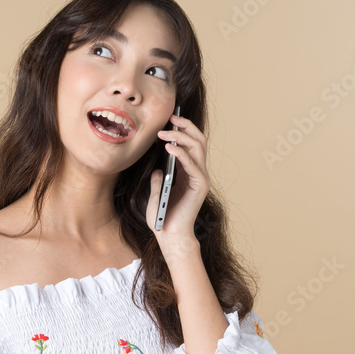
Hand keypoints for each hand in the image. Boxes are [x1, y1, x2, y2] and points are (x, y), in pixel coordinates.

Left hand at [146, 112, 209, 249]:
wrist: (169, 236)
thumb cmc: (161, 217)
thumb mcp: (154, 194)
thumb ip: (157, 180)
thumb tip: (157, 169)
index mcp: (187, 172)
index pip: (190, 144)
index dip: (182, 130)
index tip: (169, 120)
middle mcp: (197, 173)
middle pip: (198, 140)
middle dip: (185, 126)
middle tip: (171, 118)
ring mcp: (200, 178)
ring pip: (198, 147)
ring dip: (182, 136)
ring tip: (165, 132)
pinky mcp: (199, 185)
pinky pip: (192, 164)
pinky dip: (181, 153)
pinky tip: (168, 147)